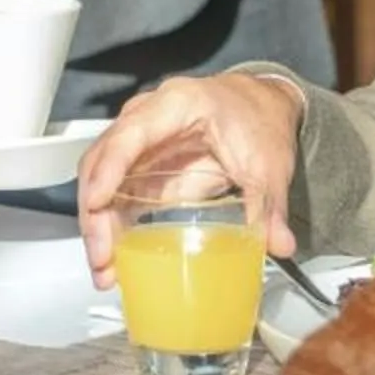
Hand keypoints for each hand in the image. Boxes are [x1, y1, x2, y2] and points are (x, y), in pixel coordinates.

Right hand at [74, 74, 307, 287]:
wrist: (257, 107)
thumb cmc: (255, 119)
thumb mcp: (268, 163)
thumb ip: (270, 204)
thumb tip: (278, 244)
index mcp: (177, 105)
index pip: (131, 135)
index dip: (109, 168)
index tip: (97, 202)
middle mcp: (145, 119)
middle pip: (102, 161)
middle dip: (95, 213)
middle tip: (103, 256)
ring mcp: (138, 143)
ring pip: (98, 180)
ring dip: (96, 225)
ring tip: (105, 269)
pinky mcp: (140, 168)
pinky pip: (112, 195)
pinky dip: (109, 227)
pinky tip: (113, 260)